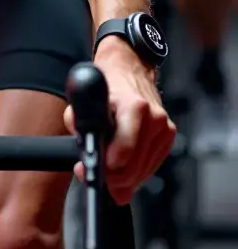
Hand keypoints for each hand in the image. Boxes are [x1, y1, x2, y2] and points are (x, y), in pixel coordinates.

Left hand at [65, 38, 175, 203]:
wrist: (129, 70)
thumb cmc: (107, 87)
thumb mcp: (83, 101)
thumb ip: (78, 125)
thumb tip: (85, 157)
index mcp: (134, 107)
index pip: (126, 148)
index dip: (109, 166)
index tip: (98, 173)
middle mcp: (155, 117)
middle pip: (135, 166)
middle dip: (114, 178)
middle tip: (95, 178)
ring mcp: (165, 128)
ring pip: (144, 171)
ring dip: (124, 178)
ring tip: (106, 172)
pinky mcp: (169, 136)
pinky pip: (152, 165)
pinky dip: (136, 171)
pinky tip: (123, 166)